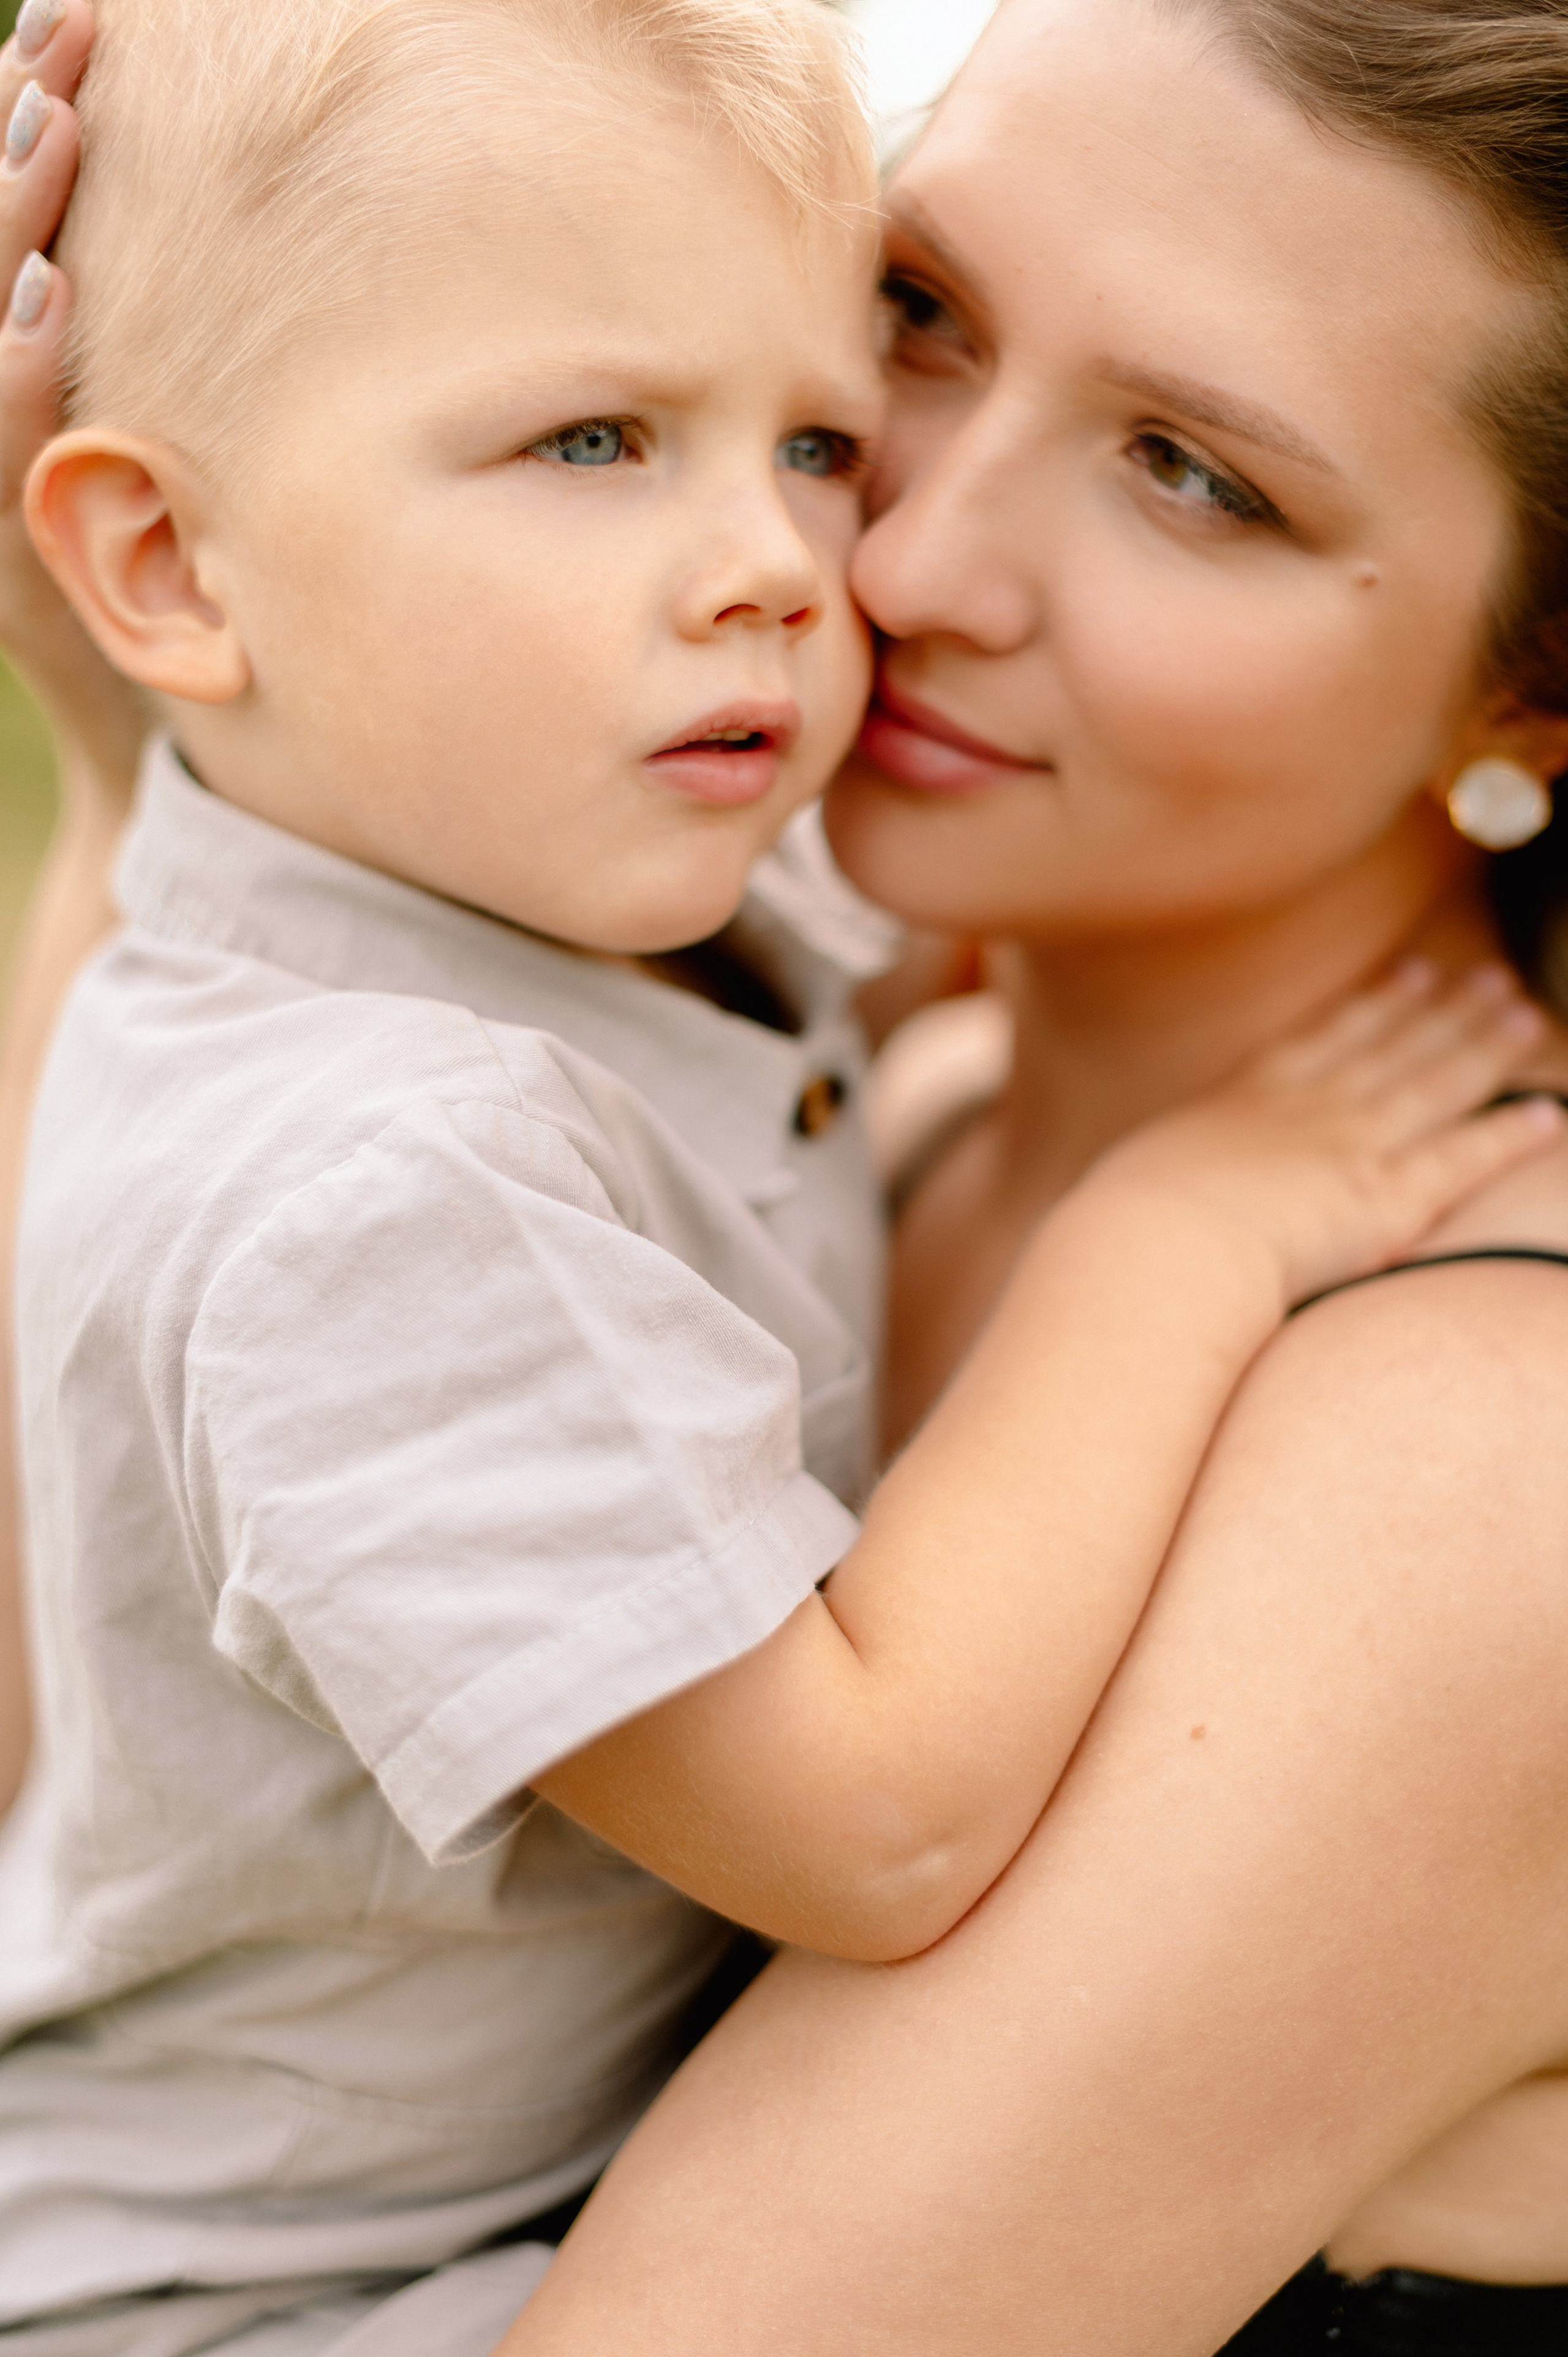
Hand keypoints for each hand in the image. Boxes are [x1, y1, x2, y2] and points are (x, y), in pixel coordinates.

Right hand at [0, 0, 141, 785]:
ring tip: (50, 123)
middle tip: (62, 35)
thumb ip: (135, 362)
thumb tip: (175, 246)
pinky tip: (47, 296)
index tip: (66, 25)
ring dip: (3, 223)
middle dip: (6, 142)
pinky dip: (14, 370)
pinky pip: (2, 455)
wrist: (141, 745)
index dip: (10, 122)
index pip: (4, 237)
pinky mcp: (8, 571)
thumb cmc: (155, 589)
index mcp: (11, 390)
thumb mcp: (145, 456)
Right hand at [1094, 962, 1563, 1311]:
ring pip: (1434, 1084)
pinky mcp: (1383, 1199)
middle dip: (1446, 1012)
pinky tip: (1547, 1114)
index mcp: (1243, 1100)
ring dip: (1485, 1048)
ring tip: (1527, 1015)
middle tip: (1491, 979)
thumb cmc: (1123, 1228)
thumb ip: (1157, 1178)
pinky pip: (1459, 1160)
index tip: (1413, 974)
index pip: (1323, 1039)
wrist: (1151, 1246)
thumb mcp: (1132, 1182)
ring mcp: (1348, 1147)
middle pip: (1392, 1047)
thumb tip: (1133, 1193)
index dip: (1374, 1005)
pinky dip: (1506, 1135)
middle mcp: (1306, 1109)